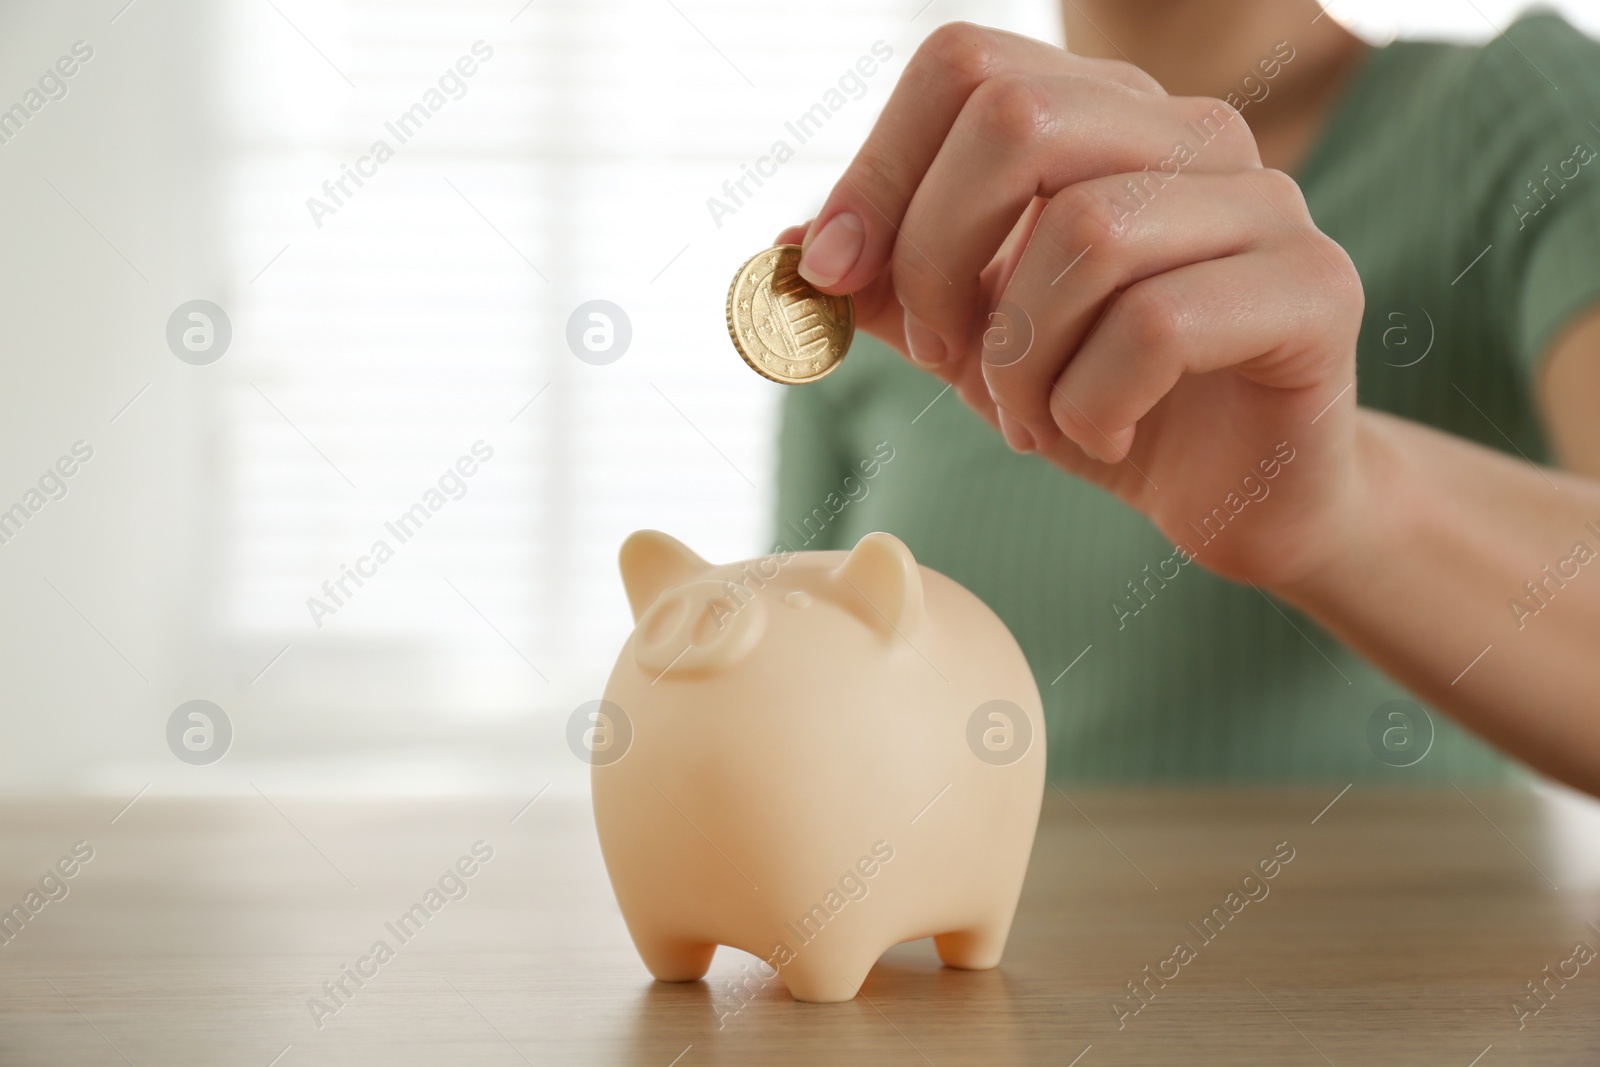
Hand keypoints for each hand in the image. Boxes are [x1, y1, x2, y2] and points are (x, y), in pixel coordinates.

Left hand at [778, 23, 1365, 588]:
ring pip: (1085, 234)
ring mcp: (1263, 203)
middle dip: (938, 260)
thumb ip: (889, 288)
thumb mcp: (971, 343)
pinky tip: (1101, 435)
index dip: (877, 169)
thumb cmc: (1104, 398)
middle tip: (941, 358)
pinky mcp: (1314, 289)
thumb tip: (784, 246)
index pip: (963, 64)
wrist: (1242, 493)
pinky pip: (1157, 326)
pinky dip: (1090, 405)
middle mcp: (1190, 132)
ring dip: (1017, 363)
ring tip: (1030, 420)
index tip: (831, 272)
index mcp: (1104, 117)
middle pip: (1018, 120)